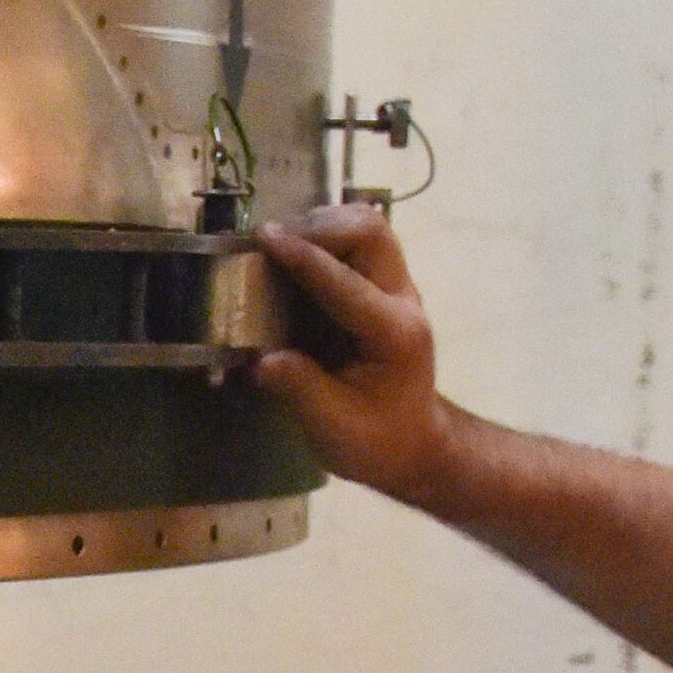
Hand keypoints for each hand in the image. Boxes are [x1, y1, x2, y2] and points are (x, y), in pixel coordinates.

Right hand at [252, 204, 458, 500]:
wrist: (414, 445)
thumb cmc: (376, 442)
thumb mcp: (333, 428)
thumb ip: (298, 388)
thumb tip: (257, 360)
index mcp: (393, 335)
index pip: (346, 283)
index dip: (303, 257)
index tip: (264, 237)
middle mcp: (402, 300)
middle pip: (371, 231)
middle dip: (319, 227)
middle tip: (273, 243)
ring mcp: (397, 290)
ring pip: (369, 227)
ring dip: (324, 226)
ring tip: (282, 245)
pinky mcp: (383, 288)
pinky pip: (359, 242)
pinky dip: (326, 238)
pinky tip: (296, 255)